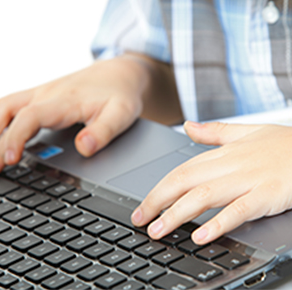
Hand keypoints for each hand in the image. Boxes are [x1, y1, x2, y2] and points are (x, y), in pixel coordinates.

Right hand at [0, 56, 148, 180]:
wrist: (121, 72)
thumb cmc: (121, 94)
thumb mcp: (121, 114)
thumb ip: (103, 132)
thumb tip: (84, 148)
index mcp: (64, 101)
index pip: (29, 117)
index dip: (15, 138)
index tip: (9, 161)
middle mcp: (48, 94)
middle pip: (7, 113)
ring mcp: (43, 94)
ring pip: (5, 107)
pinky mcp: (44, 96)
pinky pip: (13, 105)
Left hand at [131, 121, 291, 244]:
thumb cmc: (283, 144)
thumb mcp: (245, 132)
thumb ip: (213, 132)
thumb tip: (188, 126)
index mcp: (222, 154)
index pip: (180, 171)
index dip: (158, 189)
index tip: (143, 205)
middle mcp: (229, 166)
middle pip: (184, 182)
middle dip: (158, 202)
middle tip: (140, 220)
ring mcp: (248, 180)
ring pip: (204, 195)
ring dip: (177, 214)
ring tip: (159, 230)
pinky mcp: (266, 195)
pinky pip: (238, 210)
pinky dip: (218, 222)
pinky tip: (201, 235)